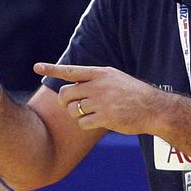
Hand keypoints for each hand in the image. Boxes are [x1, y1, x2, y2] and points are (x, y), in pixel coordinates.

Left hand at [37, 62, 165, 135]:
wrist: (154, 108)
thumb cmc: (134, 94)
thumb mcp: (116, 79)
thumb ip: (95, 80)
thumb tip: (72, 87)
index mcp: (101, 73)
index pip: (71, 70)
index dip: (52, 69)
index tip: (36, 67)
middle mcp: (99, 85)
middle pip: (65, 93)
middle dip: (65, 102)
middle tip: (72, 105)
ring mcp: (101, 101)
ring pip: (72, 109)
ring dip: (76, 114)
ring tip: (90, 113)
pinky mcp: (105, 117)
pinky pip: (82, 122)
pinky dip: (85, 124)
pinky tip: (98, 121)